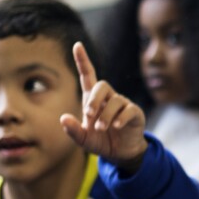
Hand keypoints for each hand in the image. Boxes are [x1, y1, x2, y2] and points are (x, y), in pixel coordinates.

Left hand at [60, 42, 146, 172]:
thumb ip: (73, 130)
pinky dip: (120, 118)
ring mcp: (123, 104)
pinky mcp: (135, 113)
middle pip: (102, 85)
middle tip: (88, 114)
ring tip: (102, 128)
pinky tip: (115, 126)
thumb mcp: (83, 139)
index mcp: (93, 100)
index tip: (77, 45)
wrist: (121, 153)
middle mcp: (109, 98)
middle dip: (94, 99)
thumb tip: (63, 118)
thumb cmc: (101, 141)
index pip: (88, 75)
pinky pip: (128, 110)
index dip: (83, 60)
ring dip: (105, 115)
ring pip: (114, 100)